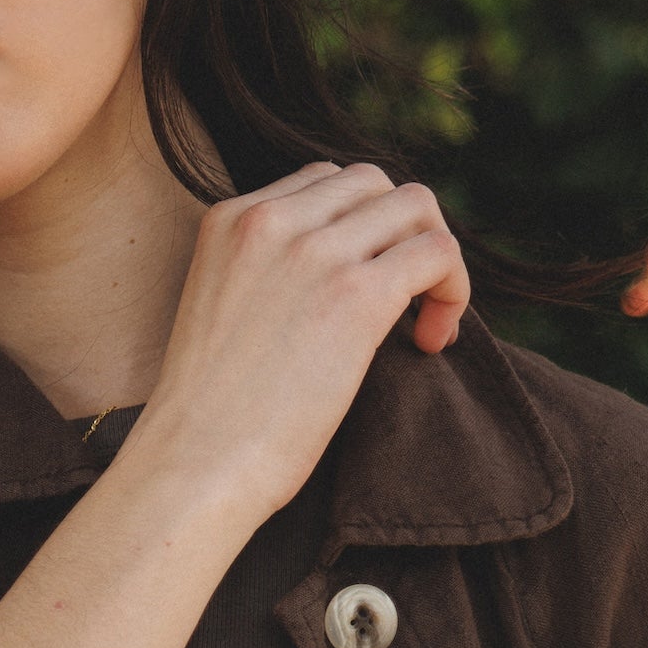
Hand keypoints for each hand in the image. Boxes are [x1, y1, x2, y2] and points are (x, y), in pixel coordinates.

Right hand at [122, 161, 472, 527]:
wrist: (194, 463)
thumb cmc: (209, 416)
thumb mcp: (225, 310)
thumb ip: (270, 274)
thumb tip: (342, 277)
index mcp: (231, 219)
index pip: (323, 184)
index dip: (360, 231)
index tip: (364, 289)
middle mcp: (271, 219)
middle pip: (374, 184)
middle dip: (401, 235)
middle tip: (405, 303)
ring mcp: (315, 251)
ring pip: (415, 208)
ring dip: (435, 257)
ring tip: (426, 321)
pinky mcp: (357, 293)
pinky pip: (438, 253)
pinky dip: (453, 290)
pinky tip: (432, 341)